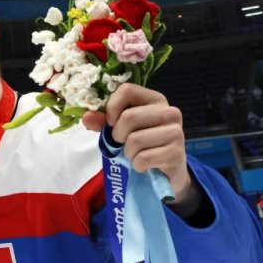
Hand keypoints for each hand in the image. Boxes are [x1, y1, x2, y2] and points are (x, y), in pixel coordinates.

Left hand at [82, 83, 200, 215]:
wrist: (167, 172)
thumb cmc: (144, 146)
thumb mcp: (123, 130)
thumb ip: (104, 122)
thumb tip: (86, 117)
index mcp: (155, 100)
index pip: (127, 90)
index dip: (112, 108)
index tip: (111, 123)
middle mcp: (169, 112)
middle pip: (129, 117)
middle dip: (118, 137)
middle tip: (124, 145)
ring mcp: (176, 132)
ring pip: (135, 140)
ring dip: (128, 154)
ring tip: (136, 155)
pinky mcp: (176, 153)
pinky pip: (143, 158)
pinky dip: (137, 166)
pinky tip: (144, 165)